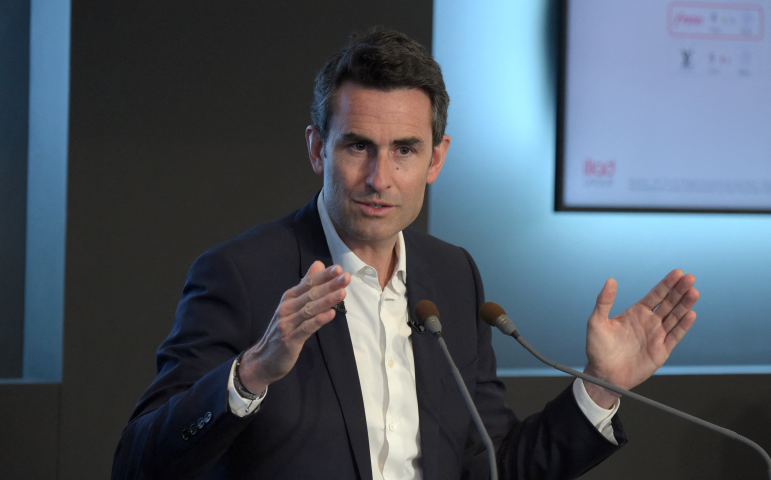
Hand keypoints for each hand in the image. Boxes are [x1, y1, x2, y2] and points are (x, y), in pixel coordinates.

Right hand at [238, 261, 349, 392]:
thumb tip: (318, 264)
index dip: (323, 276)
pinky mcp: (290, 340)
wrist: (263, 359)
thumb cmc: (283, 330)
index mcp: (289, 298)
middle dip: (329, 285)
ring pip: (309, 310)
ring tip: (342, 293)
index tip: (338, 268)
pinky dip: (318, 320)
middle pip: (310, 294)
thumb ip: (306, 286)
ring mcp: (287, 324)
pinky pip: (306, 328)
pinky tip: (331, 314)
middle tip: (346, 277)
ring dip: (326, 301)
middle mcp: (287, 308)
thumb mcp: (294, 306)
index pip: (308, 283)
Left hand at [583, 269, 698, 407]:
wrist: (604, 374)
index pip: (655, 295)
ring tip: (694, 292)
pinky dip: (683, 326)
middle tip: (690, 278)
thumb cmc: (597, 348)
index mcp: (636, 312)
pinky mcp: (662, 350)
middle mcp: (649, 321)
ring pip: (675, 317)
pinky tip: (691, 314)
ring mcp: (657, 335)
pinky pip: (675, 336)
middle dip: (679, 291)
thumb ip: (604, 301)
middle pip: (669, 303)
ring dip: (685, 305)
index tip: (678, 272)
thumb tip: (610, 280)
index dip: (667, 284)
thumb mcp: (596, 322)